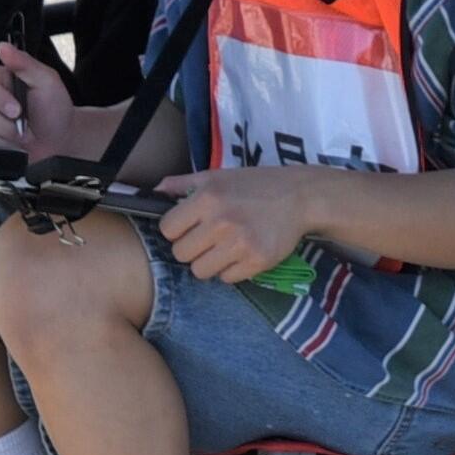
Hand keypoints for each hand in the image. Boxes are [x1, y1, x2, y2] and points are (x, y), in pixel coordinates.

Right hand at [0, 42, 96, 160]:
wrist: (59, 140)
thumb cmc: (54, 110)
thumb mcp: (46, 81)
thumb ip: (25, 63)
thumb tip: (3, 47)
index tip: (17, 110)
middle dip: (6, 124)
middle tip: (25, 126)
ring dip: (6, 137)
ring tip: (22, 135)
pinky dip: (1, 148)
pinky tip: (13, 144)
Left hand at [155, 166, 312, 284]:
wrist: (301, 196)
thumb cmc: (256, 185)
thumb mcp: (217, 176)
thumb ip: (183, 183)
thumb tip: (153, 191)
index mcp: (207, 197)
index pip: (167, 229)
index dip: (177, 230)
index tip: (190, 227)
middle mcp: (221, 221)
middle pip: (181, 254)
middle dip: (192, 248)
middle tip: (209, 239)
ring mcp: (240, 244)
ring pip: (200, 271)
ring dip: (210, 263)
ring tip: (225, 248)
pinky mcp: (257, 261)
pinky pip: (227, 279)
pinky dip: (232, 270)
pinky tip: (243, 254)